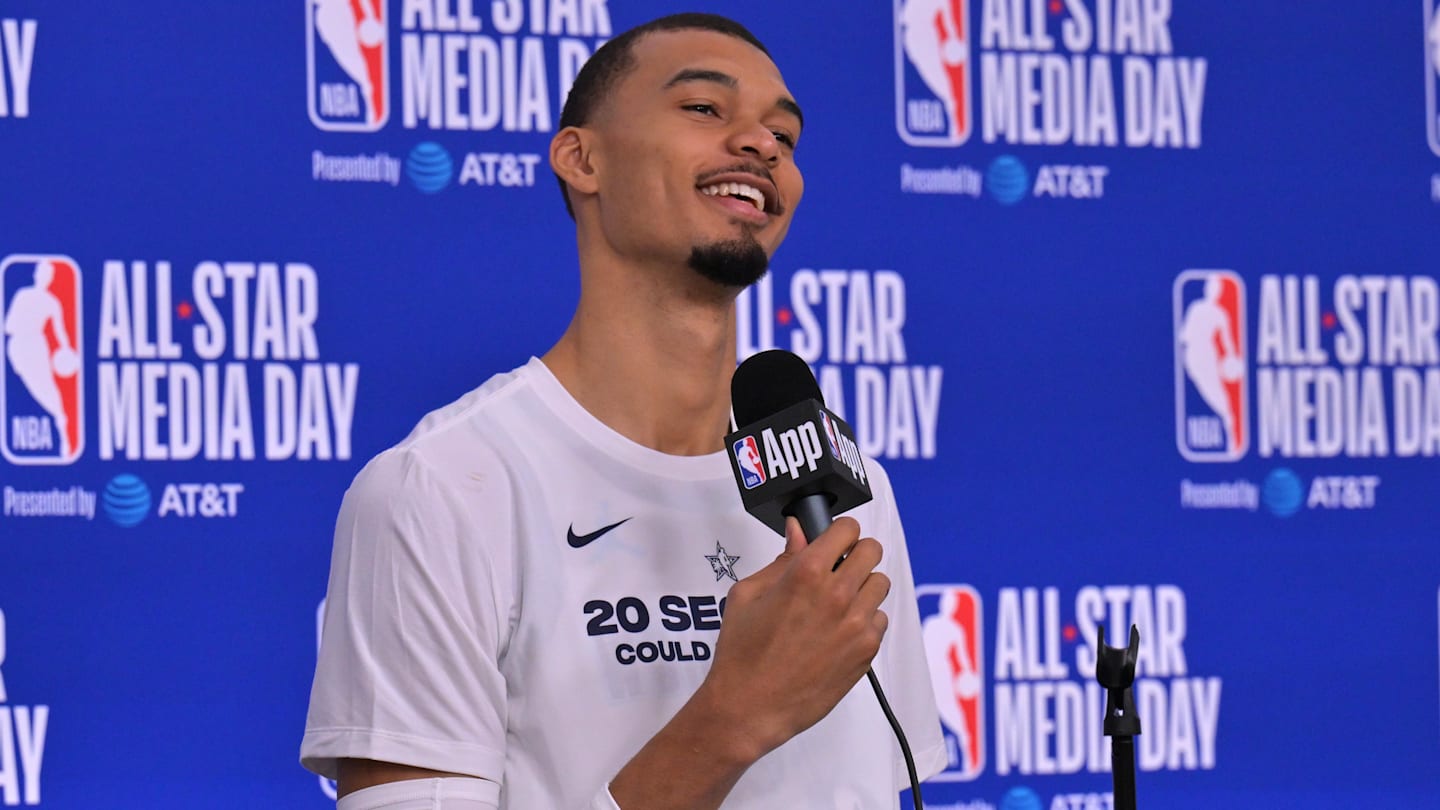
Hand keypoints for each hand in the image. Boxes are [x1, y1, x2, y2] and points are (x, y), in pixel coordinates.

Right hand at [698, 516, 890, 759]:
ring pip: (880, 584)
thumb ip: (782, 559)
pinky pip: (880, 620)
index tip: (833, 539)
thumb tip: (799, 531)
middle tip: (839, 567)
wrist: (750, 706)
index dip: (840, 531)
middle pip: (872, 551)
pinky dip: (865, 619)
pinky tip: (839, 630)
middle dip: (856, 553)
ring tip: (838, 602)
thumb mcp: (748, 594)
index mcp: (806, 573)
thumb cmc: (743, 652)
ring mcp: (856, 624)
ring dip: (862, 586)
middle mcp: (837, 594)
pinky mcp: (866, 651)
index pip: (847, 528)